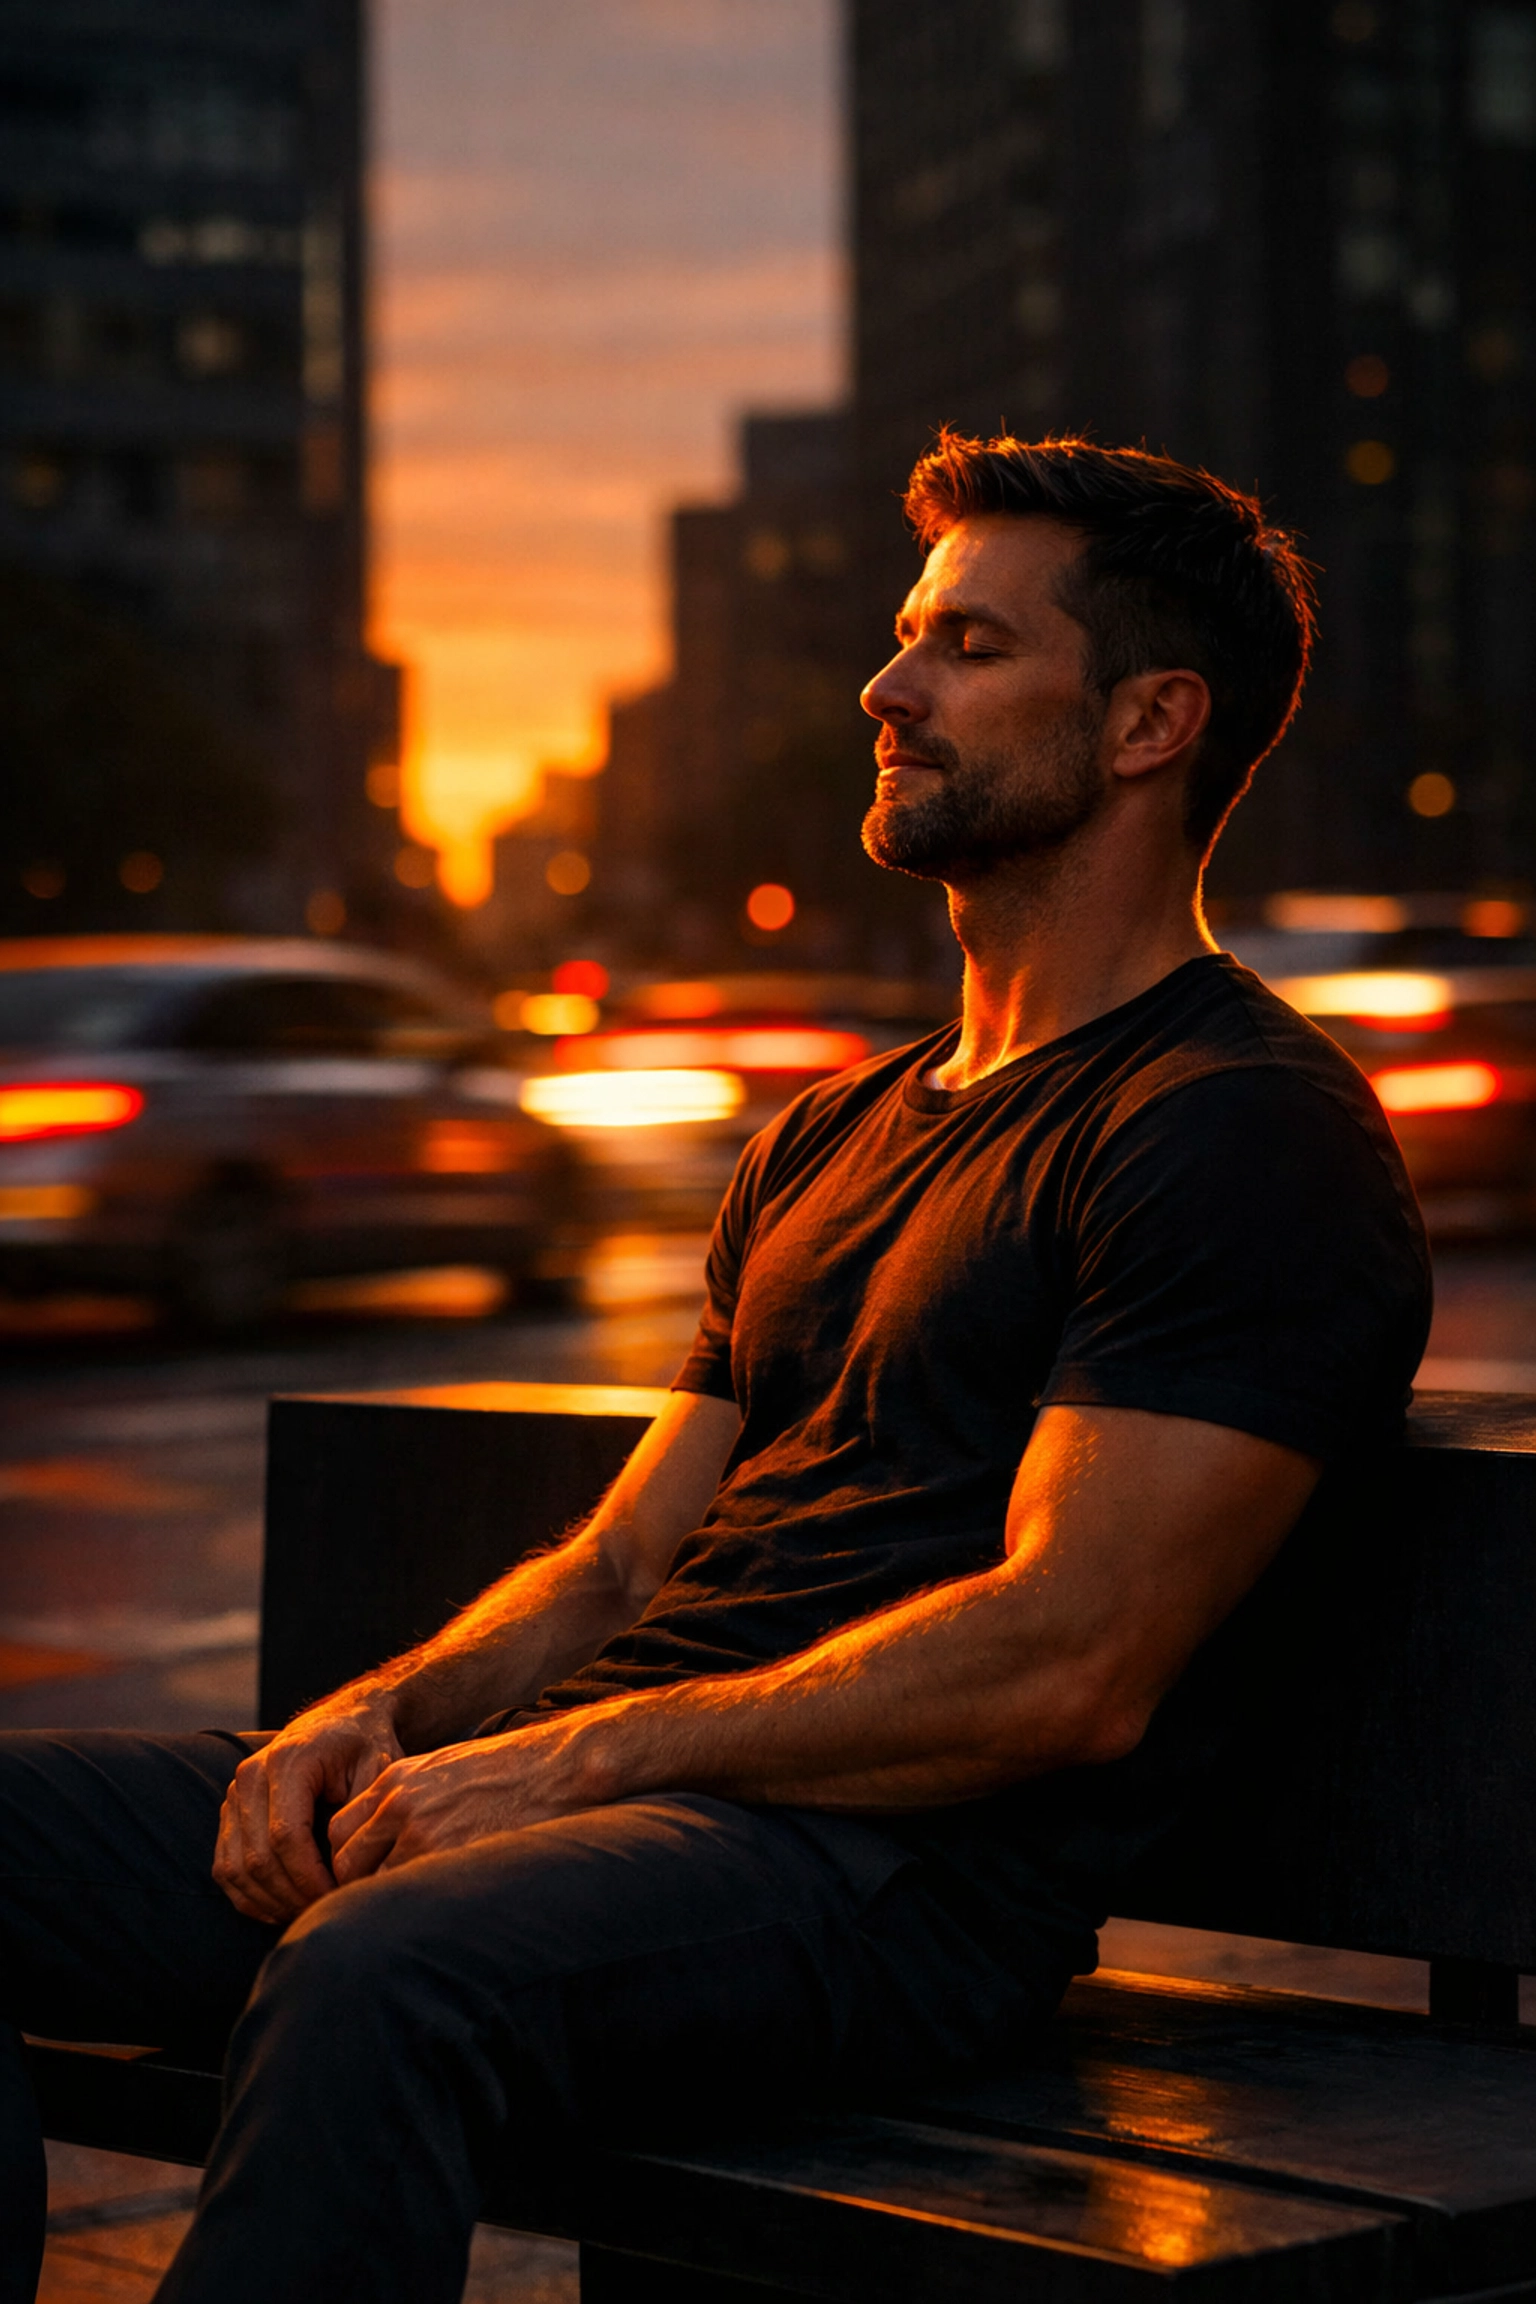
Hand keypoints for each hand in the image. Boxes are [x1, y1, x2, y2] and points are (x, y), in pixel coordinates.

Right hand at [213, 1694, 402, 1923]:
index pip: (287, 1837)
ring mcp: (235, 1794)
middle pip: (258, 1859)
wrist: (346, 1722)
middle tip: (323, 1912)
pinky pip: (225, 1868)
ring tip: (305, 1913)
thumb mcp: (380, 1771)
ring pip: (236, 1870)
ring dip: (269, 1902)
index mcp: (289, 1761)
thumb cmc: (368, 1748)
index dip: (310, 1878)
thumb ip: (363, 1818)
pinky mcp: (230, 1812)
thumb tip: (345, 1873)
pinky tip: (282, 1906)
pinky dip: (249, 1896)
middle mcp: (251, 1775)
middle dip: (291, 1896)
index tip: (336, 1897)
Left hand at [328, 1715, 600, 1882]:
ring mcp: (425, 1833)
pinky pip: (413, 1894)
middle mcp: (401, 1805)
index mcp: (396, 1780)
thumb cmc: (507, 1769)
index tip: (362, 1876)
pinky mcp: (452, 1856)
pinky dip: (416, 1907)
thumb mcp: (443, 1768)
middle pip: (347, 1862)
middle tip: (375, 1903)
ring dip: (387, 1900)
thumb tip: (384, 1840)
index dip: (347, 1859)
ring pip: (375, 1885)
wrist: (557, 1764)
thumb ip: (405, 1799)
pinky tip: (434, 1908)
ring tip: (406, 1910)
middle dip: (356, 1886)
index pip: (340, 1832)